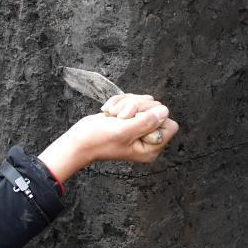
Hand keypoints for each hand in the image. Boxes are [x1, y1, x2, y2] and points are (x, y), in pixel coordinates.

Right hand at [39, 95, 178, 181]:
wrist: (78, 139)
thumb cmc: (98, 140)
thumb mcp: (123, 131)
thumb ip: (146, 122)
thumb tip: (165, 111)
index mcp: (151, 148)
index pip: (169, 124)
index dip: (154, 117)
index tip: (134, 120)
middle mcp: (147, 137)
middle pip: (156, 109)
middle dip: (136, 107)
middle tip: (120, 117)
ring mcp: (138, 126)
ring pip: (144, 101)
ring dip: (125, 103)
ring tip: (112, 115)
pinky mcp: (129, 117)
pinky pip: (132, 99)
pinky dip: (119, 101)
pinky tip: (109, 112)